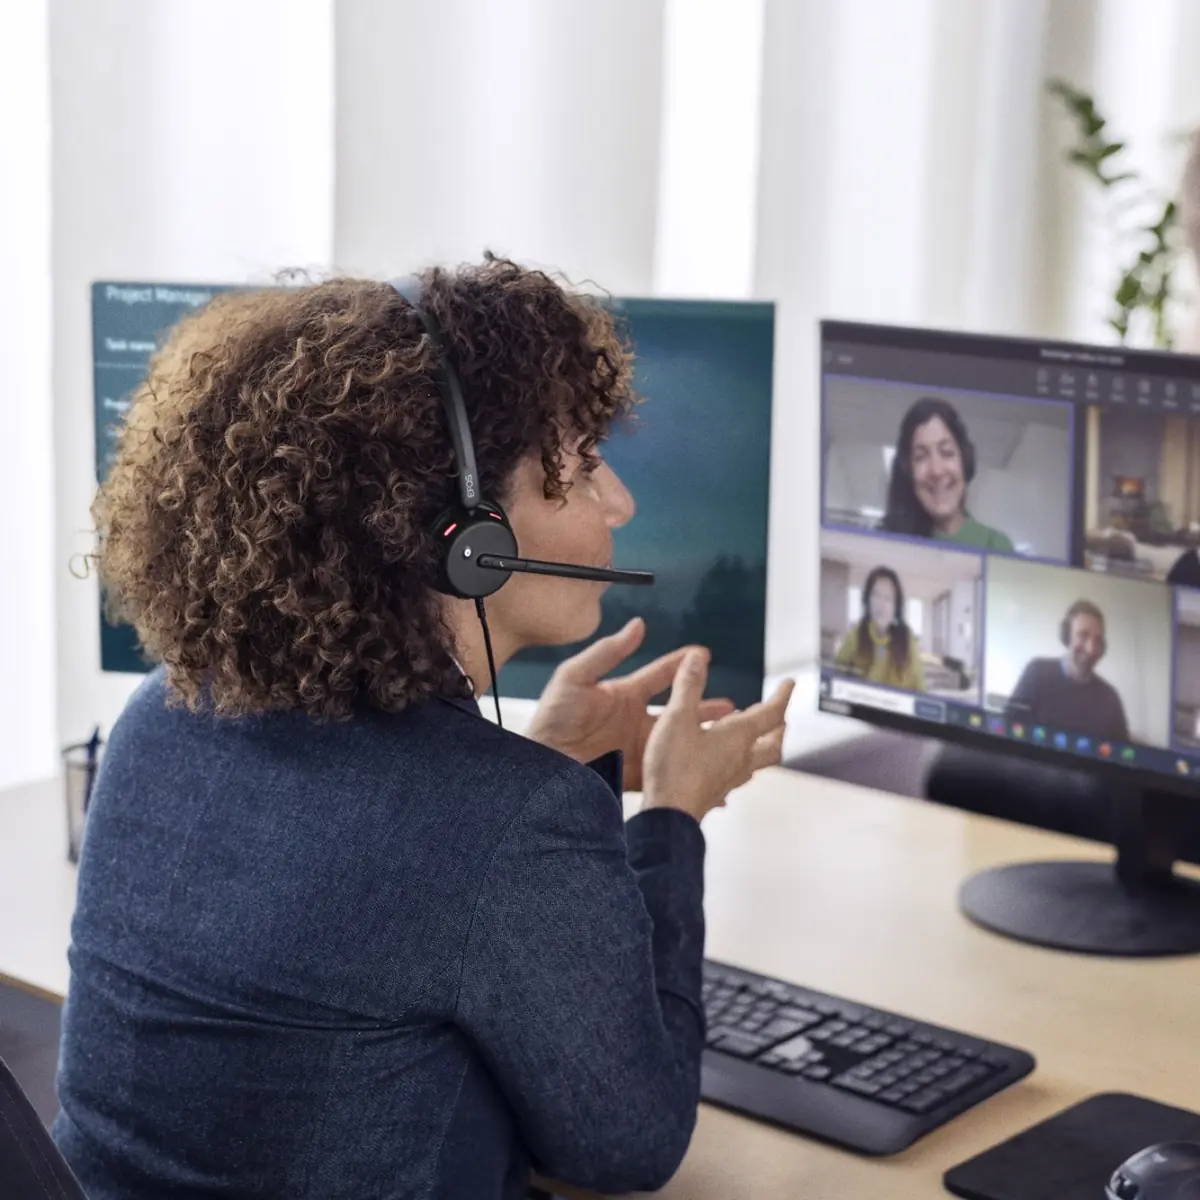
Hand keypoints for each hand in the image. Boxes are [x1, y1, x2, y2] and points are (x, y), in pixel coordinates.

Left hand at [524, 618, 734, 790]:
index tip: (704, 653)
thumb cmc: (549, 717)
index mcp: (623, 695)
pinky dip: (688, 778)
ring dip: (703, 743)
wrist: (539, 764)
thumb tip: (637, 625)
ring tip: (729, 742)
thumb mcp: (575, 677)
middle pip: (679, 712)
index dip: (682, 664)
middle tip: (733, 707)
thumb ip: (608, 651)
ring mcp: (637, 749)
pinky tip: (705, 783)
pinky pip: (667, 775)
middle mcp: (635, 722)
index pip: (661, 675)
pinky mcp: (636, 775)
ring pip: (679, 743)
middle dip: (706, 709)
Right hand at [642, 650, 793, 822]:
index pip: (771, 714)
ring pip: (756, 762)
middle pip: (772, 744)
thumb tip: (698, 657)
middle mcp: (740, 759)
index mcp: (737, 737)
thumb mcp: (677, 718)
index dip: (782, 696)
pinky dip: (737, 764)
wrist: (668, 816)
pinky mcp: (714, 793)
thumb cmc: (674, 767)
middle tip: (780, 719)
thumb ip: (687, 686)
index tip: (791, 684)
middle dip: (778, 728)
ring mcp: (729, 779)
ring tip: (754, 738)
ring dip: (760, 746)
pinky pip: (736, 776)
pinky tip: (724, 766)